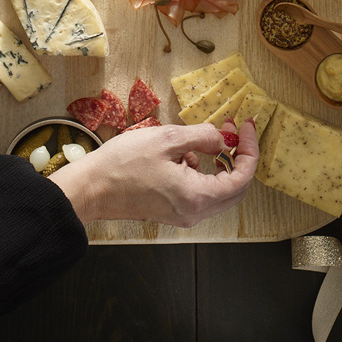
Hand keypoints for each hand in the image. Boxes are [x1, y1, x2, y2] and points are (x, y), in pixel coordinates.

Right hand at [49, 119, 258, 227]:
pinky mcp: (171, 210)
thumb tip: (223, 139)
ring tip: (198, 137)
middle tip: (231, 130)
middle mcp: (194, 212)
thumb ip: (201, 136)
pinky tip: (179, 153)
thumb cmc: (124, 164)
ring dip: (216, 161)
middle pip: (233, 187)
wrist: (91, 188)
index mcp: (197, 197)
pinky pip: (198, 190)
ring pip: (215, 188)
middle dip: (236, 156)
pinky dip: (198, 169)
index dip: (249, 150)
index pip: (241, 179)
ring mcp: (183, 214)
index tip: (245, 127)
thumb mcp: (167, 139)